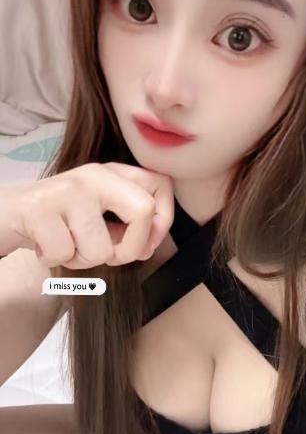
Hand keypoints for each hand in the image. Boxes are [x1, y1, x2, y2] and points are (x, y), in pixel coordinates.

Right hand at [0, 162, 173, 268]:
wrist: (4, 215)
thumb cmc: (58, 223)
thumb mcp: (97, 217)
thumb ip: (127, 225)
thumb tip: (150, 246)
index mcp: (112, 173)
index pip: (161, 185)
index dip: (162, 223)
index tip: (145, 245)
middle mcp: (93, 174)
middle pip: (142, 210)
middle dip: (130, 248)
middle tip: (109, 256)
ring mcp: (67, 189)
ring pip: (101, 248)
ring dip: (82, 260)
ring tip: (64, 245)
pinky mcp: (40, 208)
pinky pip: (65, 254)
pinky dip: (55, 260)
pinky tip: (43, 244)